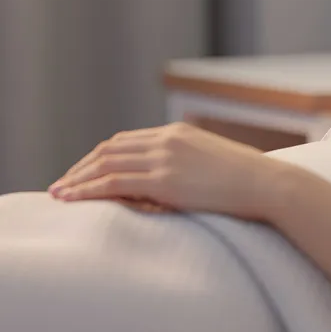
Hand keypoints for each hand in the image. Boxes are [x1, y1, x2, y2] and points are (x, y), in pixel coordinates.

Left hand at [48, 122, 292, 221]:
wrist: (270, 185)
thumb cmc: (250, 182)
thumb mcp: (214, 164)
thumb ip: (188, 165)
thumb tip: (170, 184)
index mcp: (178, 133)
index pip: (125, 140)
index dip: (98, 157)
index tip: (84, 172)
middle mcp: (167, 140)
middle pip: (109, 149)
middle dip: (81, 167)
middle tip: (61, 185)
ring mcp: (165, 158)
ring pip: (105, 164)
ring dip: (76, 179)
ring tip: (58, 194)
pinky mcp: (165, 180)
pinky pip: (114, 182)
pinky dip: (87, 189)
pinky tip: (71, 199)